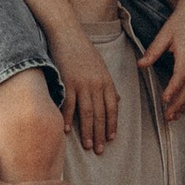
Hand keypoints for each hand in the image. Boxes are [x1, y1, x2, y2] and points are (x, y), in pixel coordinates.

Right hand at [56, 28, 117, 154]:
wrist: (68, 34)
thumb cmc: (84, 50)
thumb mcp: (101, 67)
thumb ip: (108, 85)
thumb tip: (116, 100)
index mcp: (106, 81)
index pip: (112, 108)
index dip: (112, 124)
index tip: (110, 138)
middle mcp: (96, 84)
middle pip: (100, 114)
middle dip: (100, 134)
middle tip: (99, 150)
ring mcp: (81, 83)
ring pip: (86, 113)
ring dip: (87, 131)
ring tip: (88, 145)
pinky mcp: (67, 81)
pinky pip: (68, 104)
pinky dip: (67, 118)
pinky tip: (67, 130)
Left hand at [140, 0, 184, 120]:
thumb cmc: (178, 23)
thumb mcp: (164, 33)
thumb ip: (153, 50)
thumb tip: (141, 65)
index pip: (181, 75)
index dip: (173, 88)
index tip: (164, 99)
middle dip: (179, 103)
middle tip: (167, 117)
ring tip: (174, 117)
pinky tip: (182, 107)